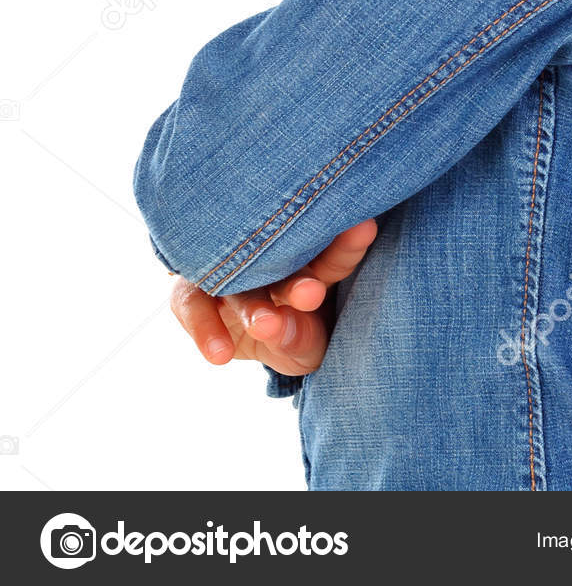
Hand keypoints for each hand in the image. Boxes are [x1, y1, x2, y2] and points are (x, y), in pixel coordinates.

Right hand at [169, 218, 377, 376]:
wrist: (239, 332)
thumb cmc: (289, 330)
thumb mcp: (305, 344)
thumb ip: (301, 339)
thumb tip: (281, 328)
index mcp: (306, 261)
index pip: (330, 252)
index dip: (347, 244)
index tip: (364, 228)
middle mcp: (266, 258)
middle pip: (281, 259)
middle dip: (298, 280)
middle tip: (311, 294)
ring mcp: (229, 271)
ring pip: (240, 280)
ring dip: (254, 306)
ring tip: (268, 327)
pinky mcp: (192, 289)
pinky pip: (193, 304)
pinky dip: (204, 328)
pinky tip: (218, 356)